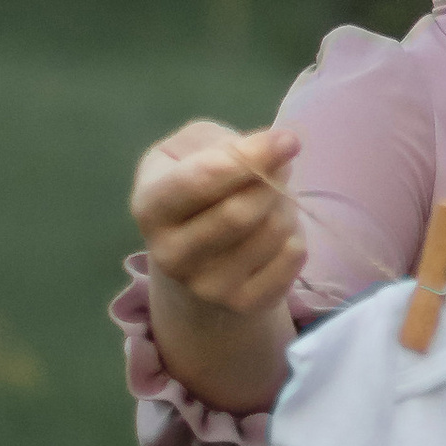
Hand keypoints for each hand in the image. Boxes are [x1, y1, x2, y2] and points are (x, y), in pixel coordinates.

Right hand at [130, 119, 307, 312]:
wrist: (195, 260)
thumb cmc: (196, 190)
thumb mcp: (192, 150)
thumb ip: (226, 144)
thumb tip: (274, 151)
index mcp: (150, 206)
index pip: (199, 181)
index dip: (249, 158)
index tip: (288, 140)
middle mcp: (169, 253)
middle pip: (239, 212)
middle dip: (270, 182)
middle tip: (278, 166)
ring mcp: (205, 287)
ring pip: (272, 232)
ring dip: (285, 205)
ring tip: (271, 200)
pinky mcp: (242, 304)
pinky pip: (292, 257)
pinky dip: (295, 234)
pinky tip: (274, 233)